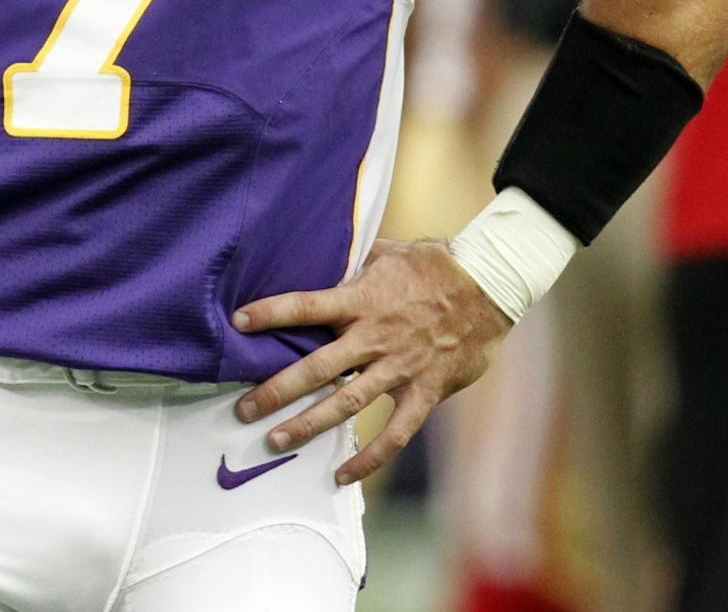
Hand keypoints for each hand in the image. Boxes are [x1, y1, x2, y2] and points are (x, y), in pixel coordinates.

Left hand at [231, 238, 511, 485]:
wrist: (488, 287)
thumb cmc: (435, 267)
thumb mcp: (390, 252)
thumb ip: (355, 262)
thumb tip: (325, 256)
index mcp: (362, 301)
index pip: (307, 306)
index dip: (271, 313)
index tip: (239, 322)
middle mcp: (375, 337)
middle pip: (317, 367)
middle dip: (277, 389)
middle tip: (243, 409)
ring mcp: (399, 367)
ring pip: (347, 403)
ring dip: (309, 424)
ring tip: (275, 440)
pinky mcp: (424, 391)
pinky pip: (394, 433)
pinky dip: (369, 458)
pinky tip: (342, 475)